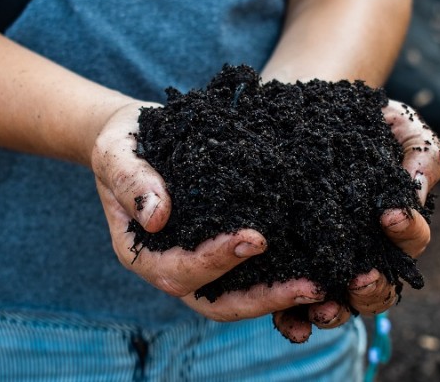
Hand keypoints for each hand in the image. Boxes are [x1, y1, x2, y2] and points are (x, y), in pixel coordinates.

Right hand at [91, 102, 324, 330]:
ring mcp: (199, 263)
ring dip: (280, 297)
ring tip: (321, 285)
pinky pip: (252, 273)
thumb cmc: (123, 143)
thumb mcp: (117, 152)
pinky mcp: (222, 249)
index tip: (255, 239)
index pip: (179, 271)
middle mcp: (172, 266)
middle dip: (262, 299)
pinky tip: (317, 264)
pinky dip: (281, 276)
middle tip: (310, 287)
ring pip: (239, 296)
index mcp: (141, 252)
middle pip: (216, 302)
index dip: (216, 261)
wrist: (137, 137)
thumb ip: (132, 181)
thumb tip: (157, 216)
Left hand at [280, 98, 439, 341]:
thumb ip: (421, 154)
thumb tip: (416, 196)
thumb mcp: (401, 125)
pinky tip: (289, 323)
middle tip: (360, 278)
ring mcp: (331, 264)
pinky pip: (297, 305)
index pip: (412, 237)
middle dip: (374, 288)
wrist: (313, 116)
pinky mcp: (295, 268)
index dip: (407, 230)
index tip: (389, 214)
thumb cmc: (367, 122)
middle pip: (381, 287)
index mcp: (398, 225)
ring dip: (337, 313)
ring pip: (343, 304)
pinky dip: (295, 320)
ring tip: (323, 310)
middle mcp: (367, 252)